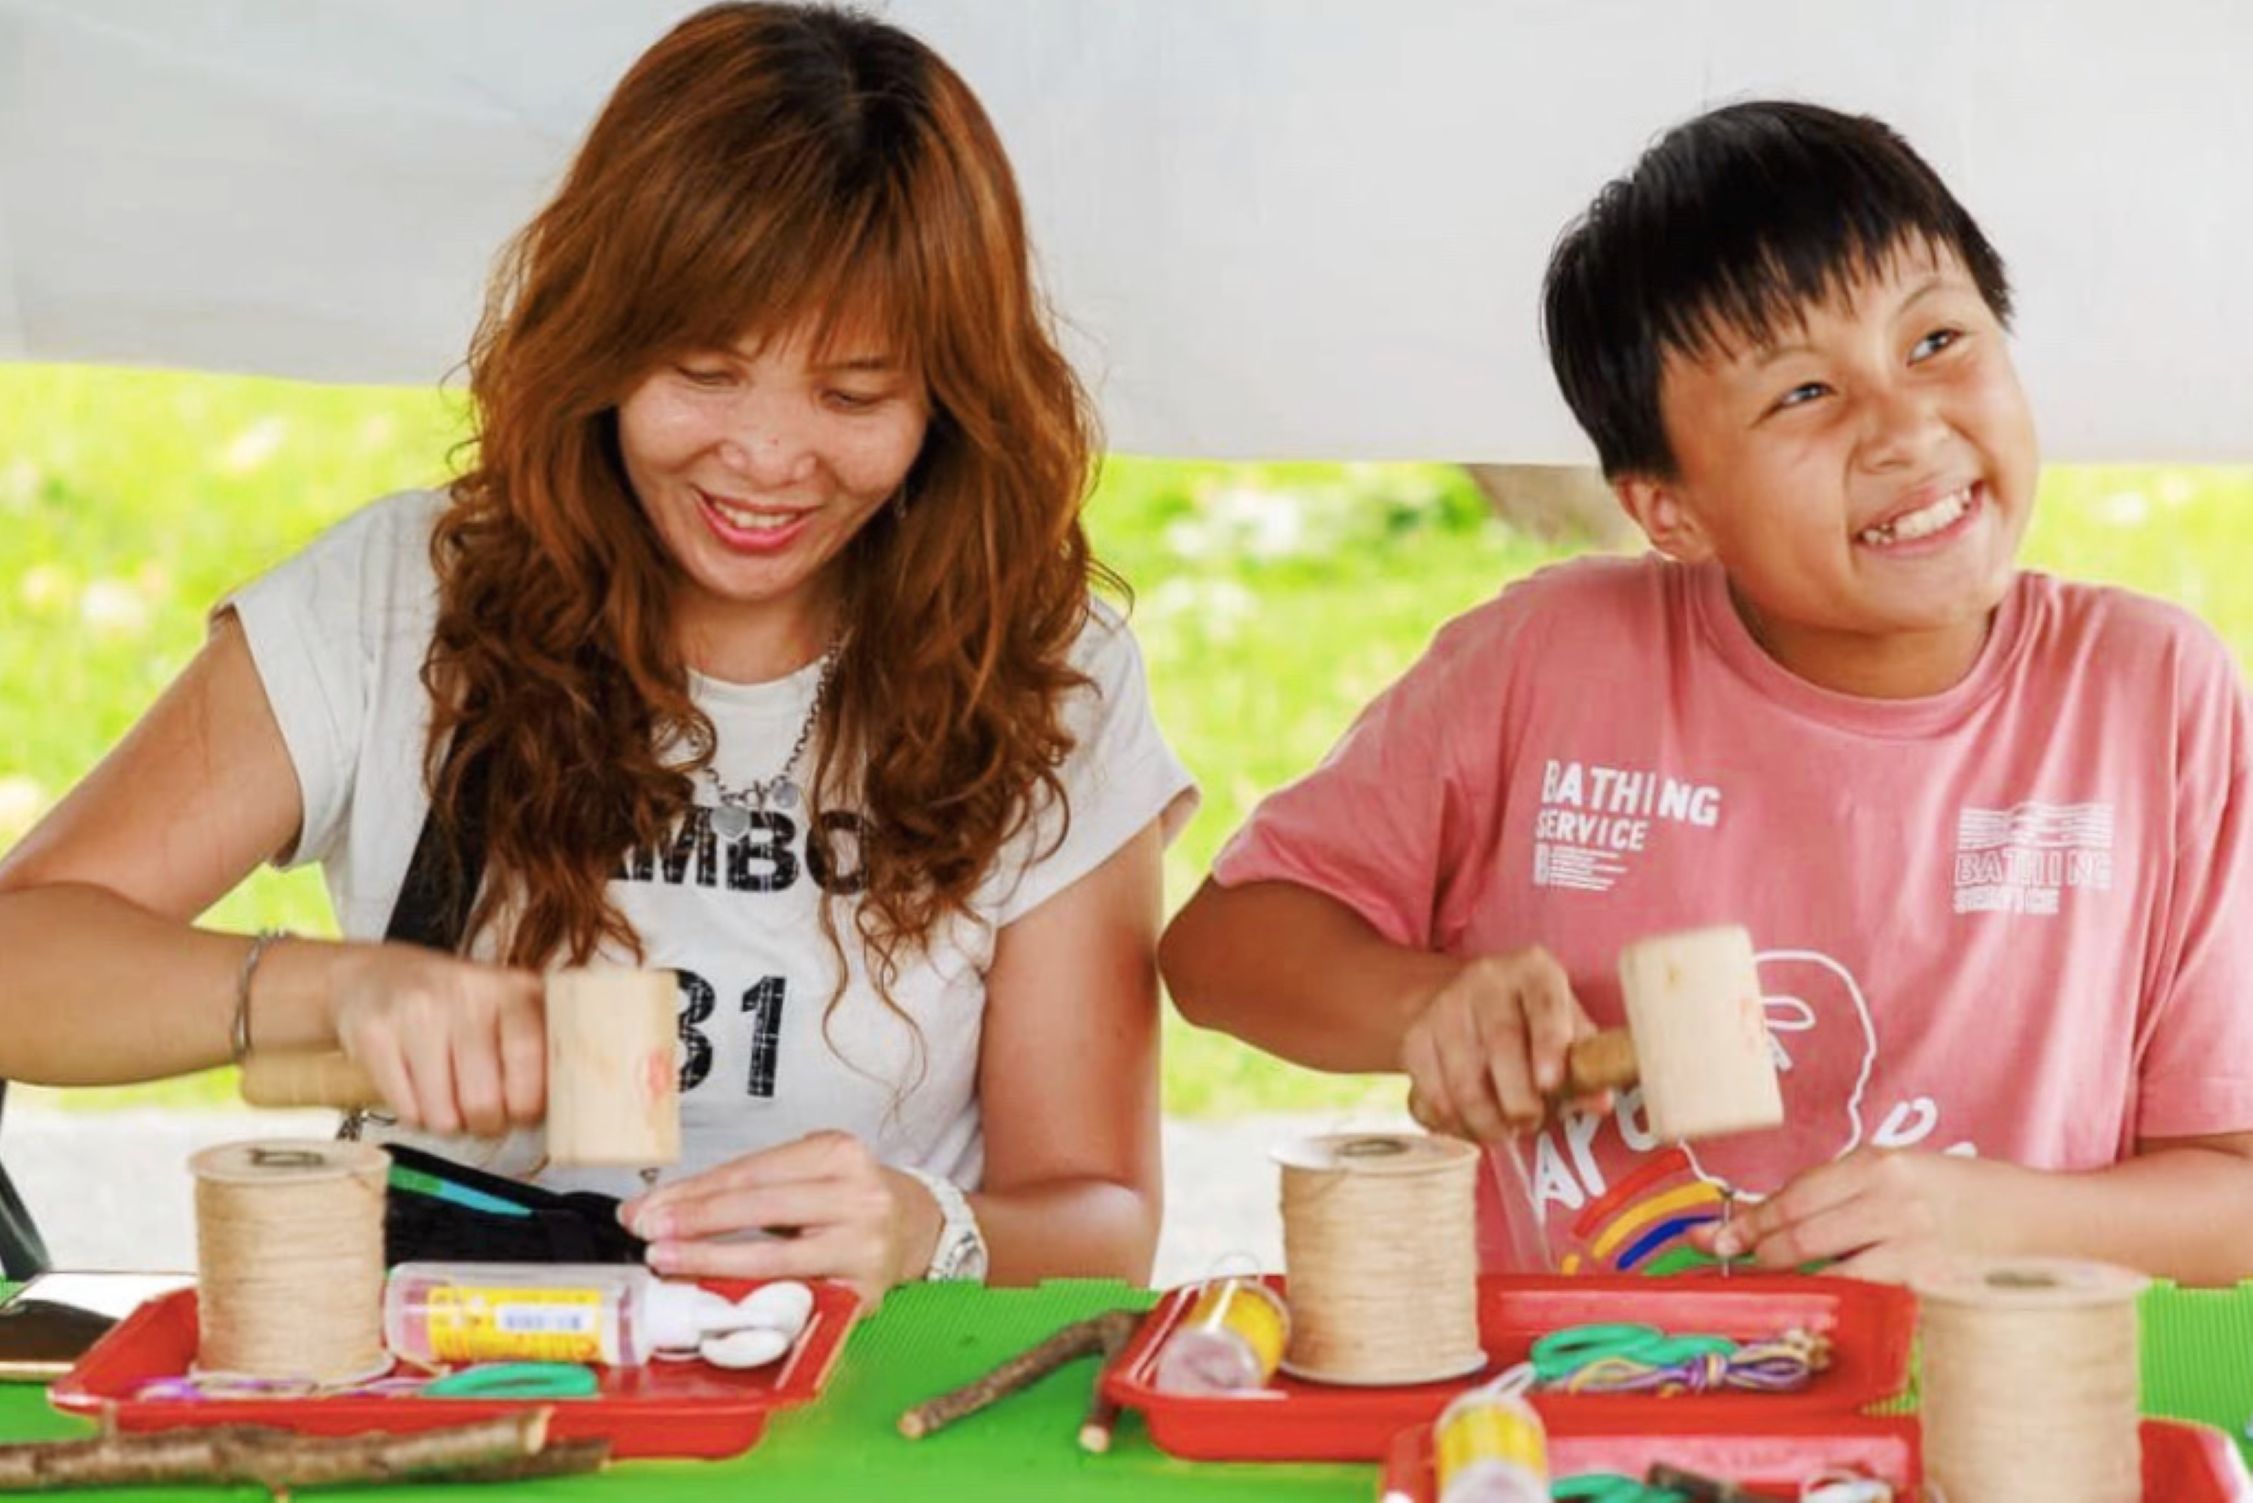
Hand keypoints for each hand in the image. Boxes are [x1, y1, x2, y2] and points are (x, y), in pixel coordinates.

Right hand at [326, 942, 544, 1136]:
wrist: (377, 977)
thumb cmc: (458, 1006)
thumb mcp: (509, 1009)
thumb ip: (541, 1049)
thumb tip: (568, 1109)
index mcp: (511, 988)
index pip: (528, 1054)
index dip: (529, 1102)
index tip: (525, 1114)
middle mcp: (464, 994)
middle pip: (483, 1100)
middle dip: (488, 1124)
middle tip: (486, 1116)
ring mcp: (416, 1013)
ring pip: (442, 1115)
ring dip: (450, 1123)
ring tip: (451, 1099)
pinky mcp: (375, 1035)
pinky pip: (406, 1111)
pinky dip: (416, 1115)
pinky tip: (420, 1090)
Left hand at [619, 1131, 943, 1309]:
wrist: (916, 1225)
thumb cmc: (846, 1197)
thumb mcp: (808, 1171)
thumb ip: (745, 1187)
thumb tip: (662, 1208)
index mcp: (838, 1153)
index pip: (751, 1172)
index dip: (694, 1192)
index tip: (647, 1207)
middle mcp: (857, 1195)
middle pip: (761, 1208)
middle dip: (696, 1221)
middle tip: (647, 1232)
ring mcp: (864, 1247)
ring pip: (775, 1258)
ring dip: (712, 1261)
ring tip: (668, 1261)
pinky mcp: (864, 1293)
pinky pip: (796, 1297)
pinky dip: (750, 1297)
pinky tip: (716, 1297)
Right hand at [1400, 946, 1607, 1140]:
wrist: (1466, 1001)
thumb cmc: (1531, 1021)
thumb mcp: (1566, 1028)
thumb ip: (1584, 1065)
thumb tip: (1598, 1101)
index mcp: (1534, 971)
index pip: (1545, 1003)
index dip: (1549, 1044)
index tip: (1551, 1085)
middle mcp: (1487, 979)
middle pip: (1500, 1041)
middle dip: (1518, 1098)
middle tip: (1530, 1123)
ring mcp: (1446, 1006)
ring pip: (1462, 1077)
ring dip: (1485, 1119)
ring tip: (1503, 1131)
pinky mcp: (1416, 1036)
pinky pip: (1431, 1092)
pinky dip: (1452, 1121)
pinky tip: (1471, 1126)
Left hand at [1692, 1149, 2002, 1282]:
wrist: (2052, 1223)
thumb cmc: (1974, 1199)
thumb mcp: (1910, 1176)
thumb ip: (1849, 1194)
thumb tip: (1778, 1218)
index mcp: (1881, 1163)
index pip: (1795, 1195)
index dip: (1750, 1219)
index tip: (1714, 1233)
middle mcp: (1890, 1197)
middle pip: (1799, 1231)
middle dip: (1756, 1251)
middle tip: (1729, 1261)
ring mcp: (1911, 1242)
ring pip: (1824, 1268)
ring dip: (1789, 1281)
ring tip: (1768, 1288)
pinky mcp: (1930, 1282)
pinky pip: (1864, 1295)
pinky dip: (1835, 1301)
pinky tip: (1820, 1307)